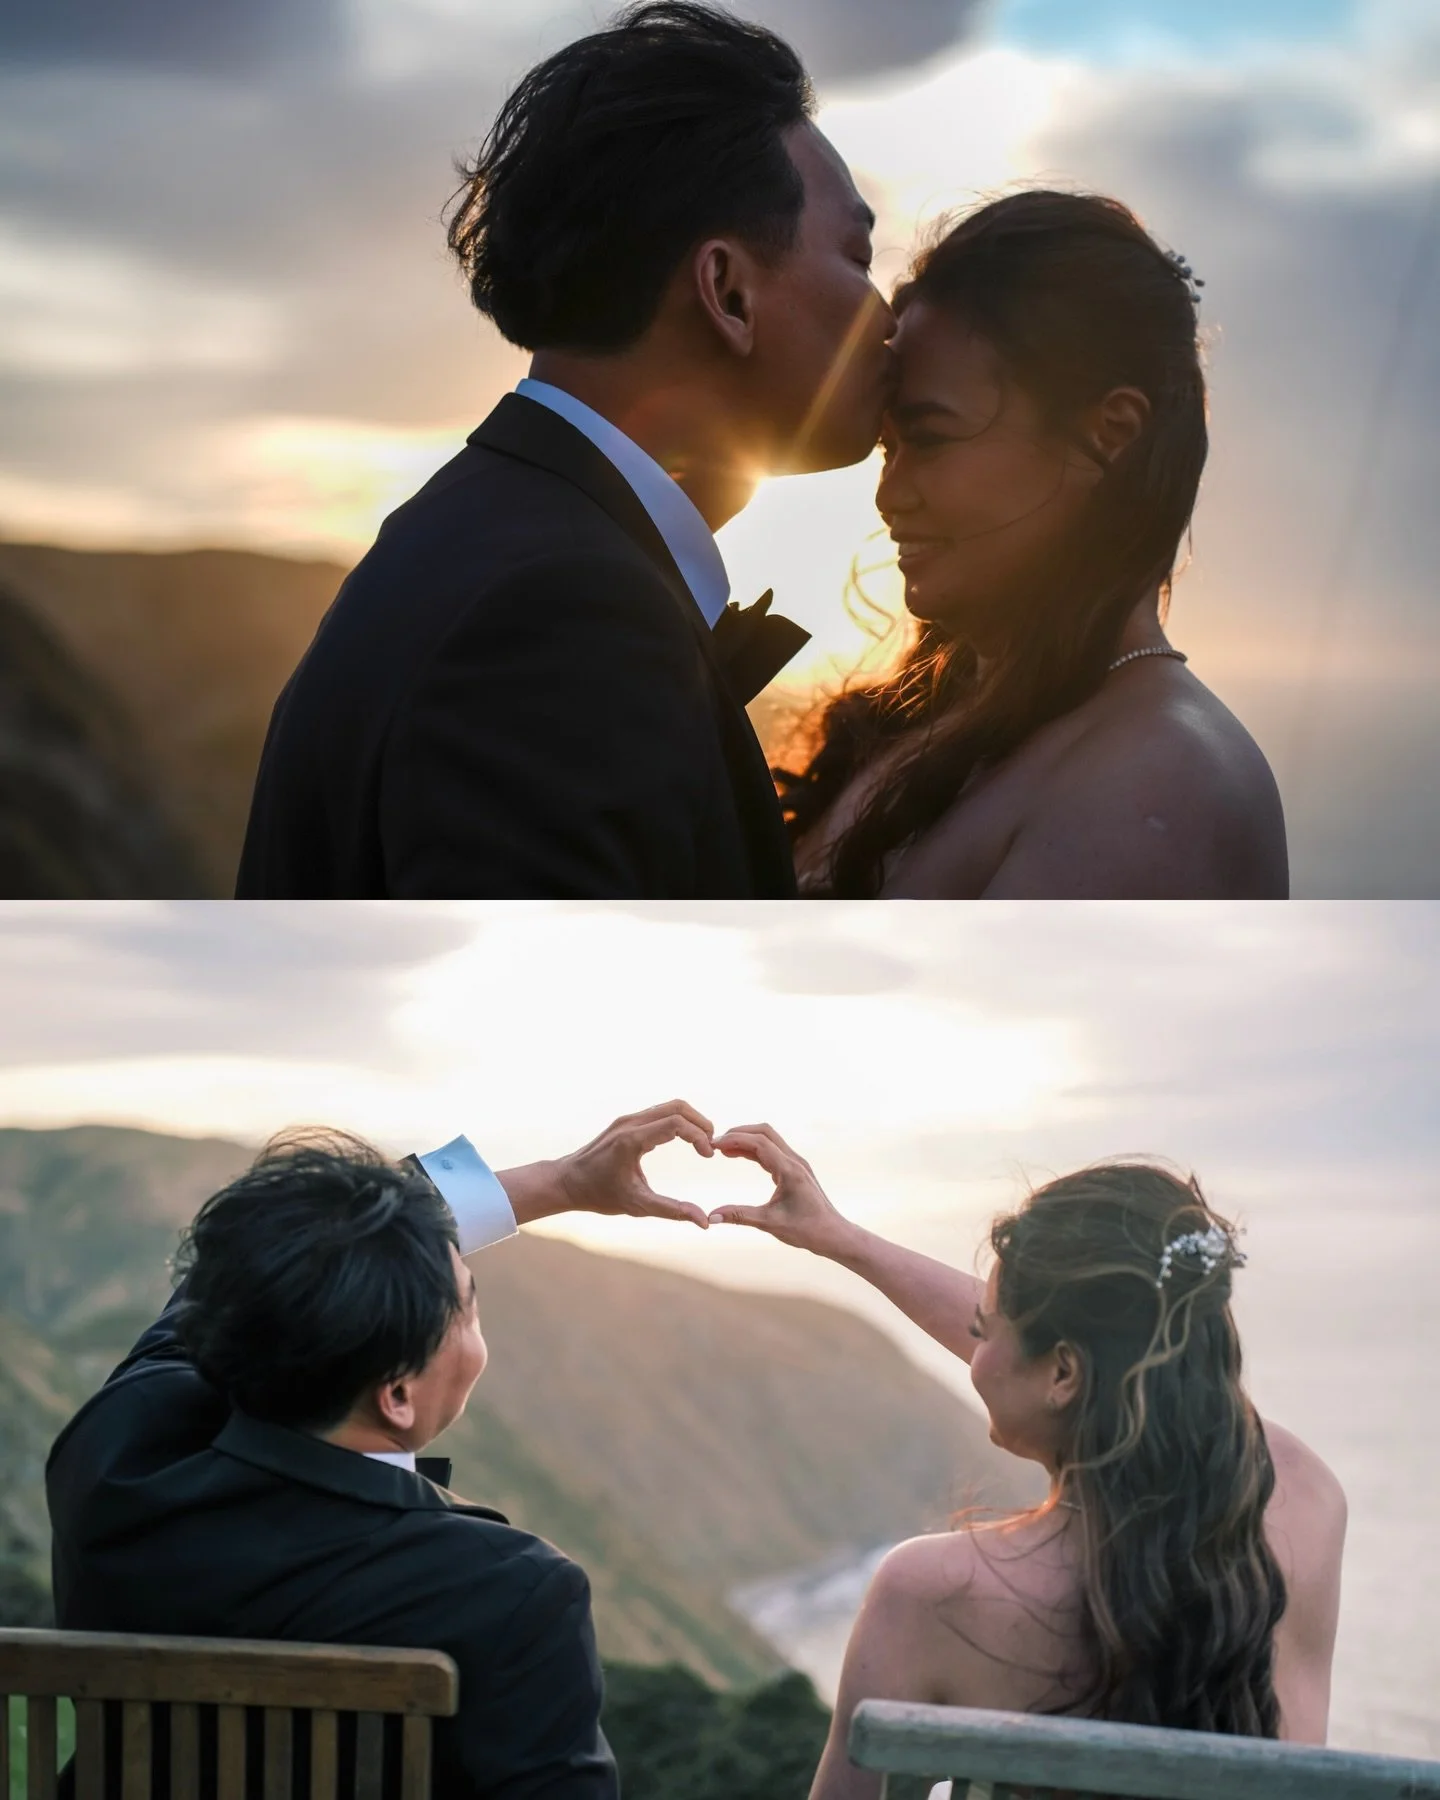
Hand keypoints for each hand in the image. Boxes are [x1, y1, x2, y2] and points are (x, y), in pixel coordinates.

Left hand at [554, 1100, 714, 1228]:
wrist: (566, 1182)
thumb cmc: (599, 1195)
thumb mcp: (637, 1206)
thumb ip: (672, 1211)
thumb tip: (704, 1221)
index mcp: (632, 1140)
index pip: (676, 1123)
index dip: (699, 1136)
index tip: (708, 1156)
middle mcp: (630, 1123)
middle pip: (677, 1106)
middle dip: (701, 1123)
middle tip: (712, 1145)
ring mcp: (628, 1119)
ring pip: (669, 1106)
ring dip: (690, 1120)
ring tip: (703, 1143)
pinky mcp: (627, 1122)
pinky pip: (659, 1112)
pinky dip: (678, 1121)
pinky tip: (685, 1140)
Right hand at [707, 1123, 851, 1254]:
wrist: (833, 1234)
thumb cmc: (806, 1230)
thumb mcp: (769, 1223)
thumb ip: (739, 1216)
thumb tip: (711, 1217)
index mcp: (789, 1170)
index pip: (759, 1142)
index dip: (734, 1139)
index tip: (713, 1144)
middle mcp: (794, 1161)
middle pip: (764, 1132)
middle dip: (739, 1134)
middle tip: (716, 1143)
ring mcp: (796, 1164)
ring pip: (769, 1140)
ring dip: (746, 1140)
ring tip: (723, 1150)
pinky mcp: (795, 1170)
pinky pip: (772, 1151)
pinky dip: (754, 1150)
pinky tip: (740, 1156)